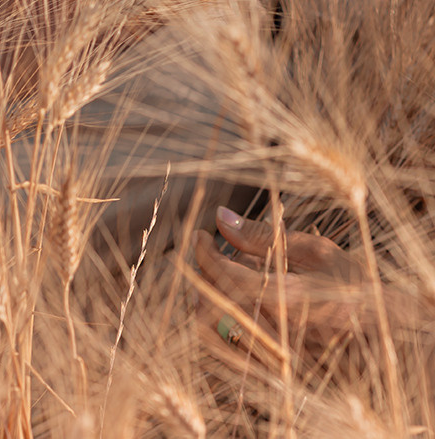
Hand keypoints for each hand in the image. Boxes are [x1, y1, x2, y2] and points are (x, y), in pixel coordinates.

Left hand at [194, 206, 372, 357]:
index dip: (204, 252)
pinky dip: (227, 324)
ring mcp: (275, 359)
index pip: (224, 276)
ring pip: (216, 332)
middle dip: (204, 275)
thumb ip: (264, 237)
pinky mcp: (276, 374)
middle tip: (214, 253)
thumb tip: (221, 218)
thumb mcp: (316, 253)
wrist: (390, 339)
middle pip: (211, 306)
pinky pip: (233, 351)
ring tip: (228, 278)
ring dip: (210, 300)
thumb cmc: (356, 289)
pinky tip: (242, 305)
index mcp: (286, 300)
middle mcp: (276, 334)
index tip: (202, 235)